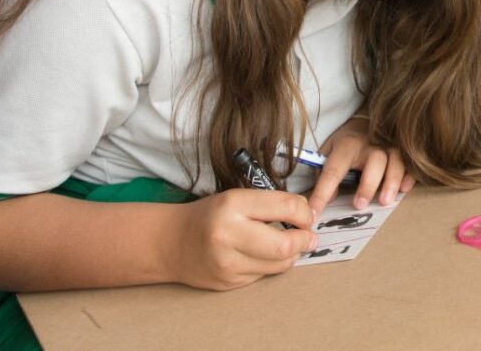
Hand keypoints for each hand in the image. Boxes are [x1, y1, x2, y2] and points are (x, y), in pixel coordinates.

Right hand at [168, 189, 315, 290]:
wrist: (170, 242)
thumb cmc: (209, 215)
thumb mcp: (237, 198)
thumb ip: (271, 204)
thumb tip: (308, 215)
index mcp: (233, 204)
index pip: (285, 207)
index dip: (305, 213)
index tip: (307, 215)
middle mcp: (228, 234)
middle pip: (284, 244)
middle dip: (304, 240)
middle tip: (309, 237)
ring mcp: (227, 262)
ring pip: (278, 264)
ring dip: (292, 254)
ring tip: (290, 245)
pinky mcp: (228, 282)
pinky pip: (264, 274)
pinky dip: (272, 265)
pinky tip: (265, 255)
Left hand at [307, 116, 415, 217]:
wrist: (365, 122)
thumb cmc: (344, 144)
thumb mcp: (327, 152)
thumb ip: (324, 174)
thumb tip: (329, 199)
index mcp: (346, 145)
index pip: (333, 170)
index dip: (323, 193)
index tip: (314, 213)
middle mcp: (369, 144)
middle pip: (374, 161)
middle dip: (367, 184)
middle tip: (360, 205)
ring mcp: (389, 146)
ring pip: (395, 161)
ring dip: (391, 181)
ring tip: (384, 201)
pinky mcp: (403, 151)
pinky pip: (410, 163)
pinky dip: (409, 176)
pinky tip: (404, 189)